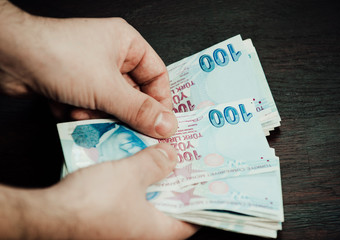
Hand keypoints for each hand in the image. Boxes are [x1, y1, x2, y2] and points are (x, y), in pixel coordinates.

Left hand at [0, 1, 176, 137]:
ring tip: (86, 112)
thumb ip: (139, 110)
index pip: (156, 75)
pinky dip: (84, 114)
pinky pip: (92, 107)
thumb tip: (168, 126)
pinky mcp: (75, 85)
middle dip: (125, 112)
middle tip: (130, 132)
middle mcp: (112, 57)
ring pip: (112, 104)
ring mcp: (92, 71)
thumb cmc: (61, 58)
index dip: (161, 101)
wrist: (9, 58)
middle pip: (134, 93)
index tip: (163, 126)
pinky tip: (69, 110)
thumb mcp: (107, 88)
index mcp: (127, 45)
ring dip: (101, 114)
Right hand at [0, 144, 197, 238]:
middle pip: (170, 209)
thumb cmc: (93, 201)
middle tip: (184, 164)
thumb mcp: (131, 174)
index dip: (200, 200)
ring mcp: (123, 231)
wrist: (46, 217)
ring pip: (148, 205)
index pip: (192, 220)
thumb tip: (172, 156)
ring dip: (154, 183)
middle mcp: (142, 236)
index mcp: (157, 232)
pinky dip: (135, 187)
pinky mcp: (107, 224)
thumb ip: (155, 163)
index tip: (206, 182)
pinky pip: (130, 204)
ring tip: (160, 160)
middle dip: (177, 185)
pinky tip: (132, 167)